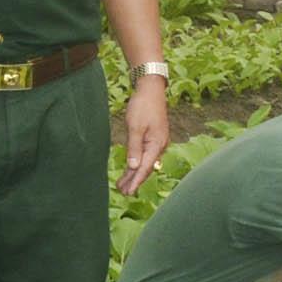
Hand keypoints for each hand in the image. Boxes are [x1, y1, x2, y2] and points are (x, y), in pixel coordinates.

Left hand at [117, 74, 169, 194]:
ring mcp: (156, 142)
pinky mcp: (152, 138)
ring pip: (145, 162)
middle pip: (146, 168)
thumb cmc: (143, 105)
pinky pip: (144, 155)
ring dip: (134, 173)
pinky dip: (136, 163)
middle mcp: (159, 146)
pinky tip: (129, 170)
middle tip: (123, 193)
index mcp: (156, 144)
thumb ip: (134, 148)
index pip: (145, 168)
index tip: (129, 192)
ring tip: (122, 186)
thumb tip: (134, 167)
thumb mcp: (135, 126)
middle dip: (134, 180)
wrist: (151, 89)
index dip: (136, 181)